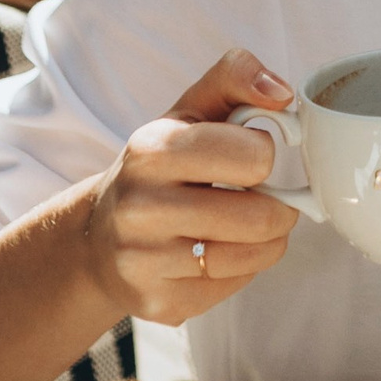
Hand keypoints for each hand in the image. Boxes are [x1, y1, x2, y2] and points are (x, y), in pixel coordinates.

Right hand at [78, 48, 296, 326]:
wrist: (98, 236)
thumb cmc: (161, 167)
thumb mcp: (190, 110)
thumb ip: (236, 77)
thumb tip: (282, 92)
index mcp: (151, 149)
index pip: (255, 156)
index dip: (263, 155)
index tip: (249, 156)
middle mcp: (139, 207)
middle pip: (261, 215)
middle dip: (278, 206)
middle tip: (264, 198)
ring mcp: (144, 261)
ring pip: (253, 255)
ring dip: (268, 239)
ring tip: (245, 224)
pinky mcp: (158, 303)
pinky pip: (235, 287)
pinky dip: (242, 269)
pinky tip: (216, 253)